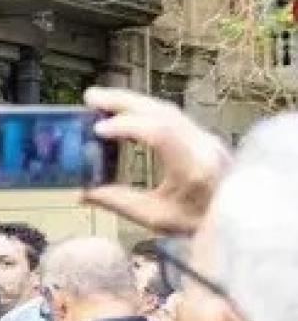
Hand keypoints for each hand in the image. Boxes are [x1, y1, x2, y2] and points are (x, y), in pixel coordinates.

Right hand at [82, 87, 229, 234]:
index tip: (97, 130)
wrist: (239, 219)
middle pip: (162, 111)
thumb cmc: (199, 223)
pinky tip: (123, 112)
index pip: (159, 133)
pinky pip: (171, 115)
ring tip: (99, 99)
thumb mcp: (155, 218)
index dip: (126, 126)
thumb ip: (117, 201)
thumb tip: (82, 192)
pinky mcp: (203, 136)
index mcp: (193, 166)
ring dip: (131, 101)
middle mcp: (203, 145)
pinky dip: (143, 110)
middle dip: (123, 101)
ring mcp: (206, 137)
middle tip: (90, 97)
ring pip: (166, 109)